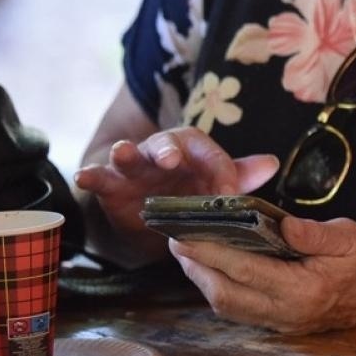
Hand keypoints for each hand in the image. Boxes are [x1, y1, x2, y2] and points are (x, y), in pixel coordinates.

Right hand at [74, 127, 278, 242]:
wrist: (155, 210)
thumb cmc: (191, 190)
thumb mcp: (215, 184)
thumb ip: (239, 174)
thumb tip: (271, 163)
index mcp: (195, 150)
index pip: (210, 155)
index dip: (221, 171)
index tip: (230, 193)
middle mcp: (164, 152)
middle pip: (166, 144)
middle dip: (168, 150)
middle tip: (170, 159)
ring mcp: (135, 167)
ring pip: (130, 154)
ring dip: (126, 152)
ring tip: (122, 152)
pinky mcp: (112, 185)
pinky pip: (100, 177)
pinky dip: (91, 175)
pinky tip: (84, 174)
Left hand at [169, 217, 355, 332]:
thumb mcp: (351, 236)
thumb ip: (312, 233)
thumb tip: (278, 224)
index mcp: (304, 289)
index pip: (243, 269)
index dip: (209, 252)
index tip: (184, 234)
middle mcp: (289, 312)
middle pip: (226, 296)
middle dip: (198, 269)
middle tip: (178, 241)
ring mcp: (287, 322)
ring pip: (231, 307)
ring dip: (206, 282)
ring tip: (192, 254)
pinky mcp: (288, 323)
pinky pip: (245, 310)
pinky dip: (225, 290)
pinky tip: (220, 270)